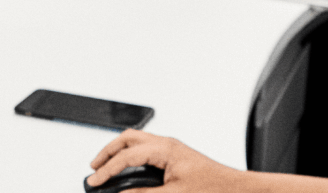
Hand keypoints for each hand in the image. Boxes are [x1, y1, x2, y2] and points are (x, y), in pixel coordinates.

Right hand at [88, 129, 246, 191]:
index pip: (126, 156)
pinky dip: (130, 156)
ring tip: (105, 166)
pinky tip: (127, 168)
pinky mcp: (173, 156)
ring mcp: (170, 148)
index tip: (95, 181)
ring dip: (118, 151)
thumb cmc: (213, 187)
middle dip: (107, 152)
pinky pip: (145, 149)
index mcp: (165, 149)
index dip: (107, 170)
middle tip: (94, 168)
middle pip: (127, 139)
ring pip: (136, 141)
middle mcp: (167, 144)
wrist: (234, 188)